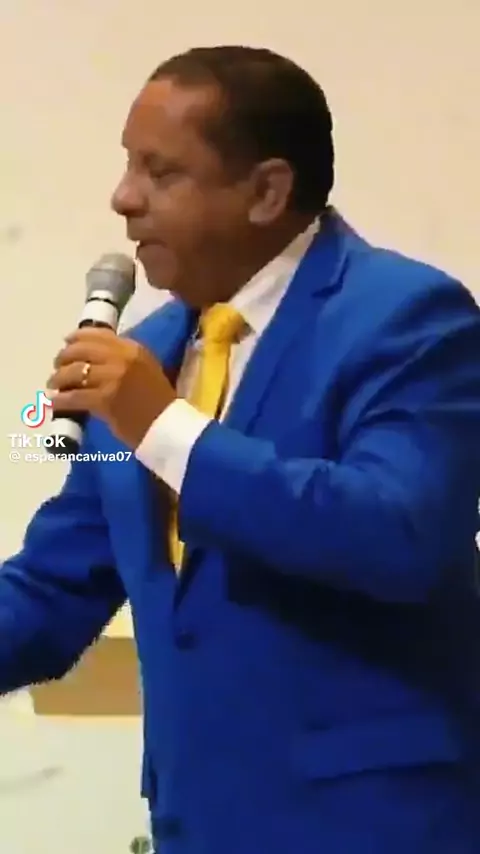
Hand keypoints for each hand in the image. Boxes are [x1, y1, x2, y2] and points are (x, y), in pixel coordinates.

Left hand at [47, 327, 176, 448]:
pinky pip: (74, 396)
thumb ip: (122, 358)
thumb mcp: (145, 368)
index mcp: (133, 349)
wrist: (167, 426)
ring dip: (58, 378)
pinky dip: (60, 400)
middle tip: (57, 367)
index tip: (67, 343)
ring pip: (74, 372)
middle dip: (63, 358)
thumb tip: (92, 355)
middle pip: (81, 350)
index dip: (76, 338)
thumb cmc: (158, 401)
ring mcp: (113, 378)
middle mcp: (122, 358)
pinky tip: (54, 402)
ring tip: (53, 385)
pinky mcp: (104, 400)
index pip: (97, 335)